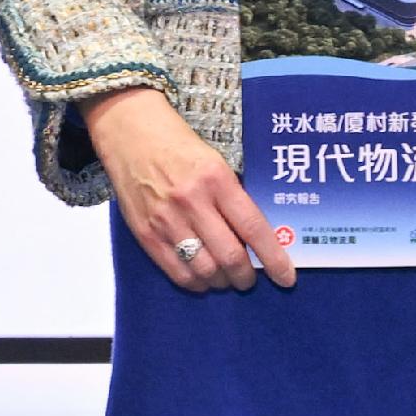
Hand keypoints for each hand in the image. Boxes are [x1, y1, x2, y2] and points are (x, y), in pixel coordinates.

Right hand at [84, 86, 292, 292]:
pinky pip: (176, 271)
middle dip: (246, 276)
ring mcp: (166, 220)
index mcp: (217, 180)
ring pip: (204, 270)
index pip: (252, 228)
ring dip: (221, 282)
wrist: (129, 133)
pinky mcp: (145, 234)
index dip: (273, 258)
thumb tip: (254, 237)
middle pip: (229, 256)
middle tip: (250, 279)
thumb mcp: (215, 163)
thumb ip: (232, 198)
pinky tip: (203, 278)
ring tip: (226, 279)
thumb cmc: (178, 145)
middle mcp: (192, 201)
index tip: (286, 278)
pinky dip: (195, 282)